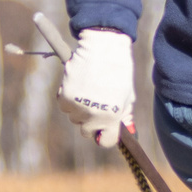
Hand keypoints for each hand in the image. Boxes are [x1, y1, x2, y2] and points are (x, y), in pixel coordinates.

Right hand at [56, 28, 136, 146]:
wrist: (103, 49)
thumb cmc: (119, 71)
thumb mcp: (127, 95)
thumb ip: (123, 114)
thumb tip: (123, 128)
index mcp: (112, 118)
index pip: (105, 141)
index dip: (104, 136)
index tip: (104, 129)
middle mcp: (93, 116)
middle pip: (87, 132)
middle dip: (91, 123)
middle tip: (95, 106)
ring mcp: (78, 107)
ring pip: (74, 118)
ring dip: (79, 110)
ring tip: (89, 91)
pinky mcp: (65, 96)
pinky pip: (64, 106)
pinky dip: (69, 99)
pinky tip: (78, 86)